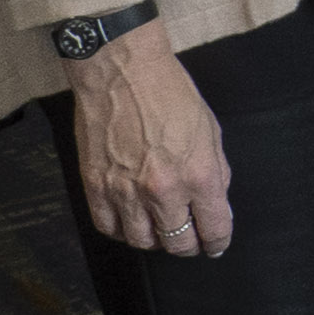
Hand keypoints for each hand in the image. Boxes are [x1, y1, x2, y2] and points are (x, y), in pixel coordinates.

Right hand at [66, 21, 232, 258]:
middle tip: (188, 238)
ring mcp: (126, 190)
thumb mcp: (210, 129)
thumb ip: (215, 171)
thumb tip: (215, 201)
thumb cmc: (169, 92)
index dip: (218, 241)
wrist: (121, 69)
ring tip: (159, 229)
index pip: (214, 228)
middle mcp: (163, 190)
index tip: (215, 244)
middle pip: (178, 243)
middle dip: (188, 245)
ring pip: (142, 242)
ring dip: (154, 240)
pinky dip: (121, 230)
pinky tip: (130, 221)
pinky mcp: (96, 185)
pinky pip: (108, 227)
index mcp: (198, 175)